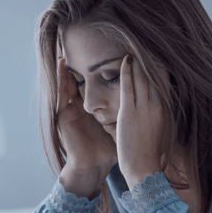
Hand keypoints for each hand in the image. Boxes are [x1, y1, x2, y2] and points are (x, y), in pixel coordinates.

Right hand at [55, 57, 117, 197]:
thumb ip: (130, 117)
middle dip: (82, 65)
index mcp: (94, 109)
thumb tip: (151, 110)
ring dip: (67, 67)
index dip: (99, 70)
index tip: (106, 54)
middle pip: (81, 81)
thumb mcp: (120, 128)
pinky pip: (60, 93)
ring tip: (67, 49)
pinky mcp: (63, 115)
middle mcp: (81, 107)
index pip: (95, 85)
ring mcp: (71, 110)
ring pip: (68, 84)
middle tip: (83, 46)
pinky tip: (60, 65)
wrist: (93, 166)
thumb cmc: (108, 151)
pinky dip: (59, 79)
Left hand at [117, 55, 165, 187]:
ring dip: (138, 60)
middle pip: (155, 76)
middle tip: (144, 43)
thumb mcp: (161, 136)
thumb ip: (159, 123)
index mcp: (165, 111)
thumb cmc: (151, 158)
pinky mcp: (129, 112)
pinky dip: (127, 71)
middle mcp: (158, 106)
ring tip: (133, 46)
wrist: (144, 170)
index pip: (163, 83)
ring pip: (142, 77)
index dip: (159, 67)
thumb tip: (160, 119)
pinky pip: (128, 86)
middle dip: (149, 59)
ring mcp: (144, 108)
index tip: (155, 55)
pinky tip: (125, 59)